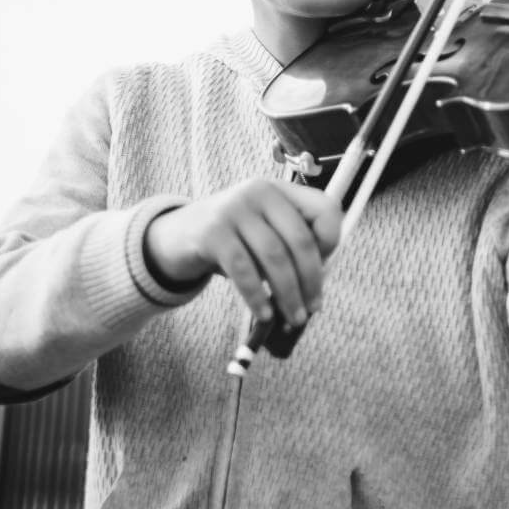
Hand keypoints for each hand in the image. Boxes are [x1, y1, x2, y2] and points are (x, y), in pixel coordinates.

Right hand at [143, 179, 342, 325]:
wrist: (177, 236)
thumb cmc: (232, 241)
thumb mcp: (263, 233)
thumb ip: (290, 247)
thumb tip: (317, 287)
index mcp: (280, 191)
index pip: (324, 208)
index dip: (331, 241)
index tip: (324, 268)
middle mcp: (259, 192)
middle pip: (300, 239)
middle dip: (311, 279)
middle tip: (313, 308)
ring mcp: (234, 209)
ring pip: (274, 257)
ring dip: (288, 293)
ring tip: (294, 318)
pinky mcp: (212, 232)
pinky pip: (243, 270)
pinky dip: (257, 296)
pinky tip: (264, 314)